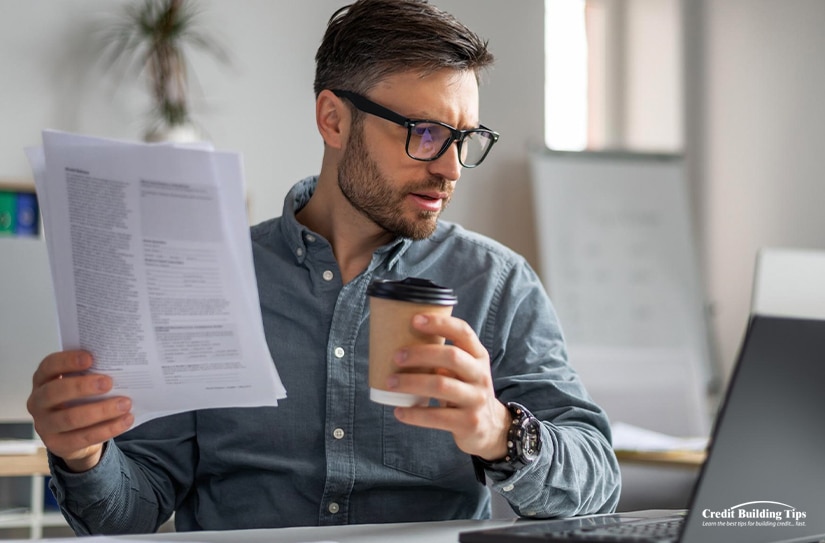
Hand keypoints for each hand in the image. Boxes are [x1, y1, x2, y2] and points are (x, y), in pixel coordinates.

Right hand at [27, 350, 133, 471]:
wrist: (75, 434)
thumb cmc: (80, 399)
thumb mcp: (81, 384)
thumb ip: (91, 373)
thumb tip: (120, 366)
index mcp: (43, 380)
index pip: (49, 366)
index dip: (67, 361)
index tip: (90, 358)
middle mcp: (37, 402)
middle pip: (54, 392)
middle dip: (82, 386)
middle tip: (108, 382)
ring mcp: (44, 425)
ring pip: (71, 418)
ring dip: (101, 410)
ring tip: (125, 404)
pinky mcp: (57, 444)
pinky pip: (84, 437)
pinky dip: (108, 429)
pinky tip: (126, 420)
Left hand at [387, 313, 510, 460]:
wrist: (491, 427)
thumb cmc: (466, 391)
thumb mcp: (465, 370)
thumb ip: (444, 358)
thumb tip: (401, 344)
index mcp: (478, 356)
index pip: (463, 332)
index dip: (440, 323)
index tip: (415, 320)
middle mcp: (480, 375)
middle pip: (451, 357)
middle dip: (420, 354)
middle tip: (396, 356)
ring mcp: (476, 400)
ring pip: (441, 385)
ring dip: (411, 382)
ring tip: (390, 383)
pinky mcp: (468, 422)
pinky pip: (437, 416)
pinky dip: (414, 414)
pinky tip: (399, 411)